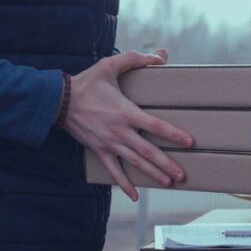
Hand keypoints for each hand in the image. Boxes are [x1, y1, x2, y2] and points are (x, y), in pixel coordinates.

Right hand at [61, 50, 193, 201]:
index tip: (189, 142)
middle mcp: (120, 131)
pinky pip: (113, 170)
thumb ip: (134, 58)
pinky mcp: (99, 150)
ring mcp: (110, 143)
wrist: (61, 100)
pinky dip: (123, 183)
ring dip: (152, 173)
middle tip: (182, 174)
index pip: (155, 125)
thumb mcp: (110, 65)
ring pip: (134, 162)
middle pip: (148, 150)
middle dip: (166, 164)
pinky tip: (133, 195)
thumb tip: (158, 56)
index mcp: (126, 112)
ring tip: (168, 182)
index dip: (173, 134)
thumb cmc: (87, 82)